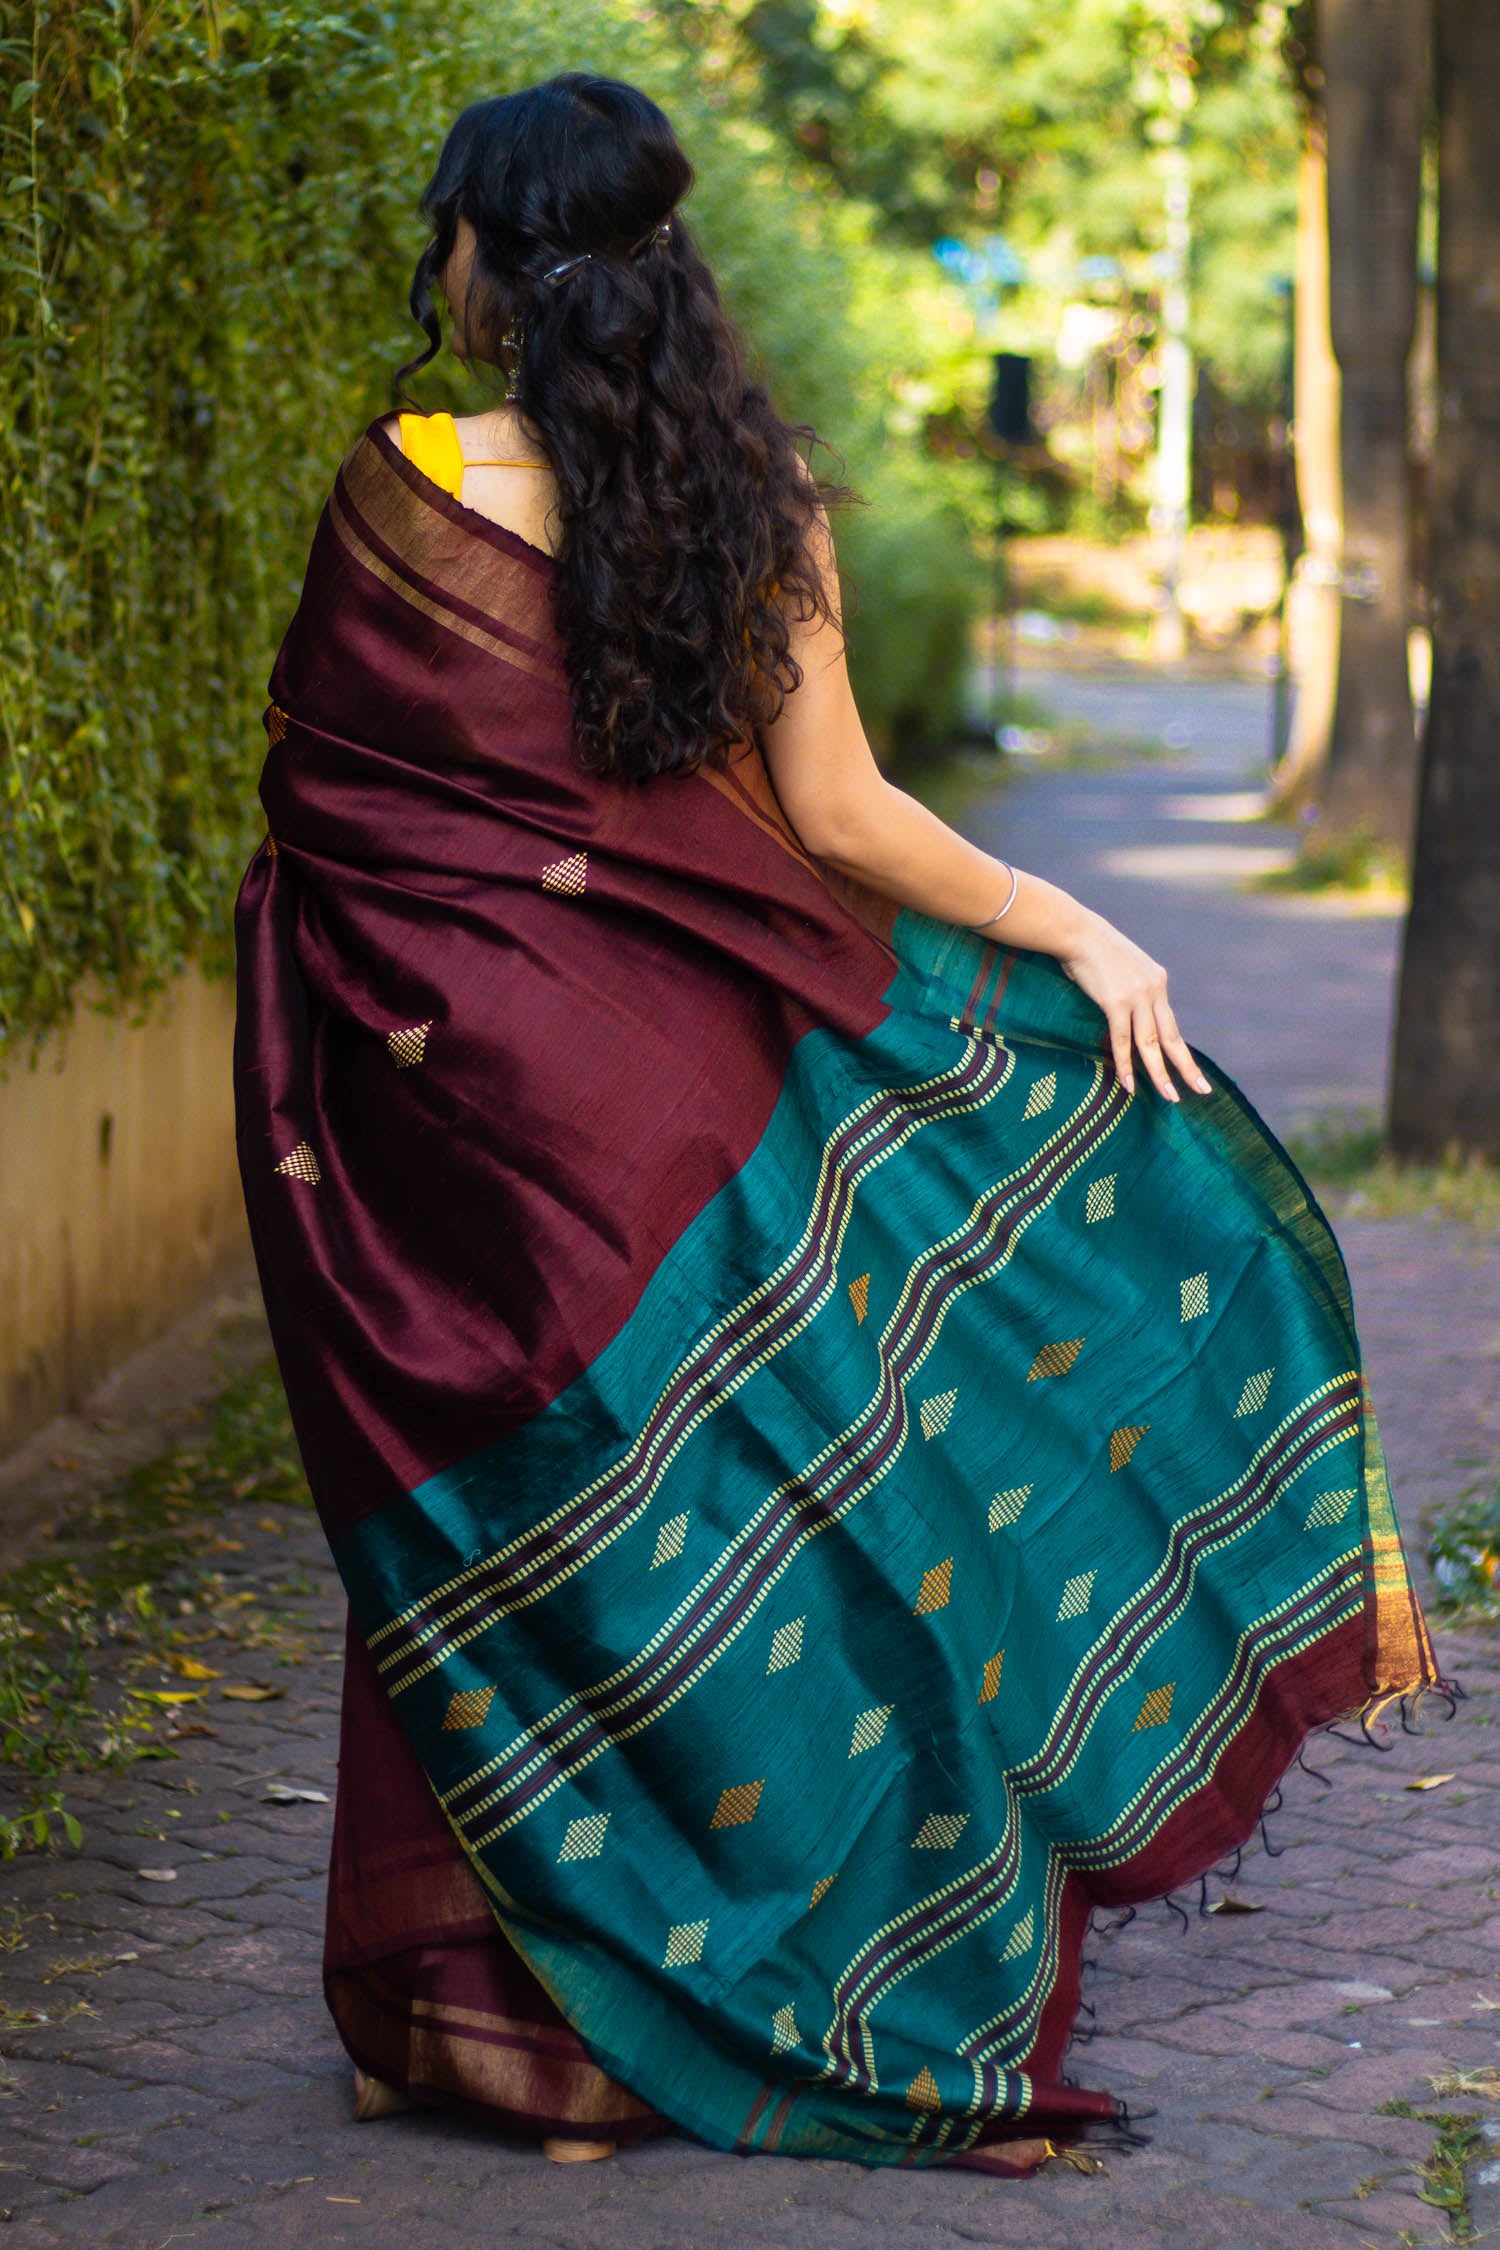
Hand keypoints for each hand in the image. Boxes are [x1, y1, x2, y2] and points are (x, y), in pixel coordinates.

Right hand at [1058, 912, 1211, 1102]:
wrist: (1076, 932)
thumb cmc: (1092, 950)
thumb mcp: (1122, 968)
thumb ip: (1130, 989)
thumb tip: (1127, 1011)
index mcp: (1157, 980)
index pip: (1170, 1024)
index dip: (1179, 1050)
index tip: (1190, 1071)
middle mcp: (1153, 989)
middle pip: (1172, 1037)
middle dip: (1186, 1067)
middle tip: (1201, 1090)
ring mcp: (1136, 996)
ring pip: (1151, 1043)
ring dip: (1159, 1073)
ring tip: (1169, 1096)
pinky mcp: (1116, 1002)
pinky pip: (1122, 1040)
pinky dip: (1125, 1064)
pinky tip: (1128, 1085)